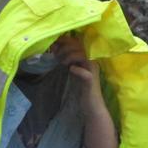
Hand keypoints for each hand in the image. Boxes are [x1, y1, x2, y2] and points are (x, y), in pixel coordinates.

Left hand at [51, 33, 117, 147]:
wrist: (91, 106)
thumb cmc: (82, 89)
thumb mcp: (74, 70)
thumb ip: (68, 60)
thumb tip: (55, 49)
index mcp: (87, 57)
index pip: (77, 42)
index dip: (65, 40)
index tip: (54, 44)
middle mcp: (92, 61)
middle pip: (80, 46)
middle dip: (65, 47)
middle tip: (55, 53)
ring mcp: (93, 71)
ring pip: (83, 55)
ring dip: (69, 56)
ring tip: (61, 62)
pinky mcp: (91, 81)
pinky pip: (85, 72)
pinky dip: (77, 69)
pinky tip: (71, 70)